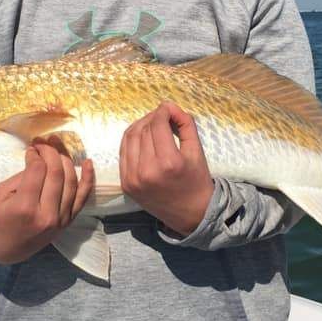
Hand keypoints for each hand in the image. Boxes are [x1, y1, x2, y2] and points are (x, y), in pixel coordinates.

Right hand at [0, 137, 94, 263]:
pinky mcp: (68, 221)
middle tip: (44, 144)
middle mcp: (46, 215)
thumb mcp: (1, 193)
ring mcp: (60, 220)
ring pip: (71, 181)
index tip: (31, 149)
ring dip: (66, 160)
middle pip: (56, 173)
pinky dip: (87, 179)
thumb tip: (39, 156)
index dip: (36, 154)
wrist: (5, 246)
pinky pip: (82, 197)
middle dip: (51, 153)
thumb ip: (22, 175)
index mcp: (25, 207)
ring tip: (57, 149)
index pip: (38, 170)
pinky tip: (87, 163)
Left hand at [119, 101, 213, 236]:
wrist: (190, 214)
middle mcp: (147, 171)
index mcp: (168, 163)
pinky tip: (142, 137)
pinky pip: (123, 153)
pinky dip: (131, 140)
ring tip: (152, 123)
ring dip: (140, 126)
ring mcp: (133, 179)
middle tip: (163, 116)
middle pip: (143, 130)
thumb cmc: (197, 180)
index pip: (158, 125)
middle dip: (153, 117)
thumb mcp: (197, 151)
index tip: (168, 108)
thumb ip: (185, 124)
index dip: (163, 111)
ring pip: (129, 138)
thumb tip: (169, 106)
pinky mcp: (126, 184)